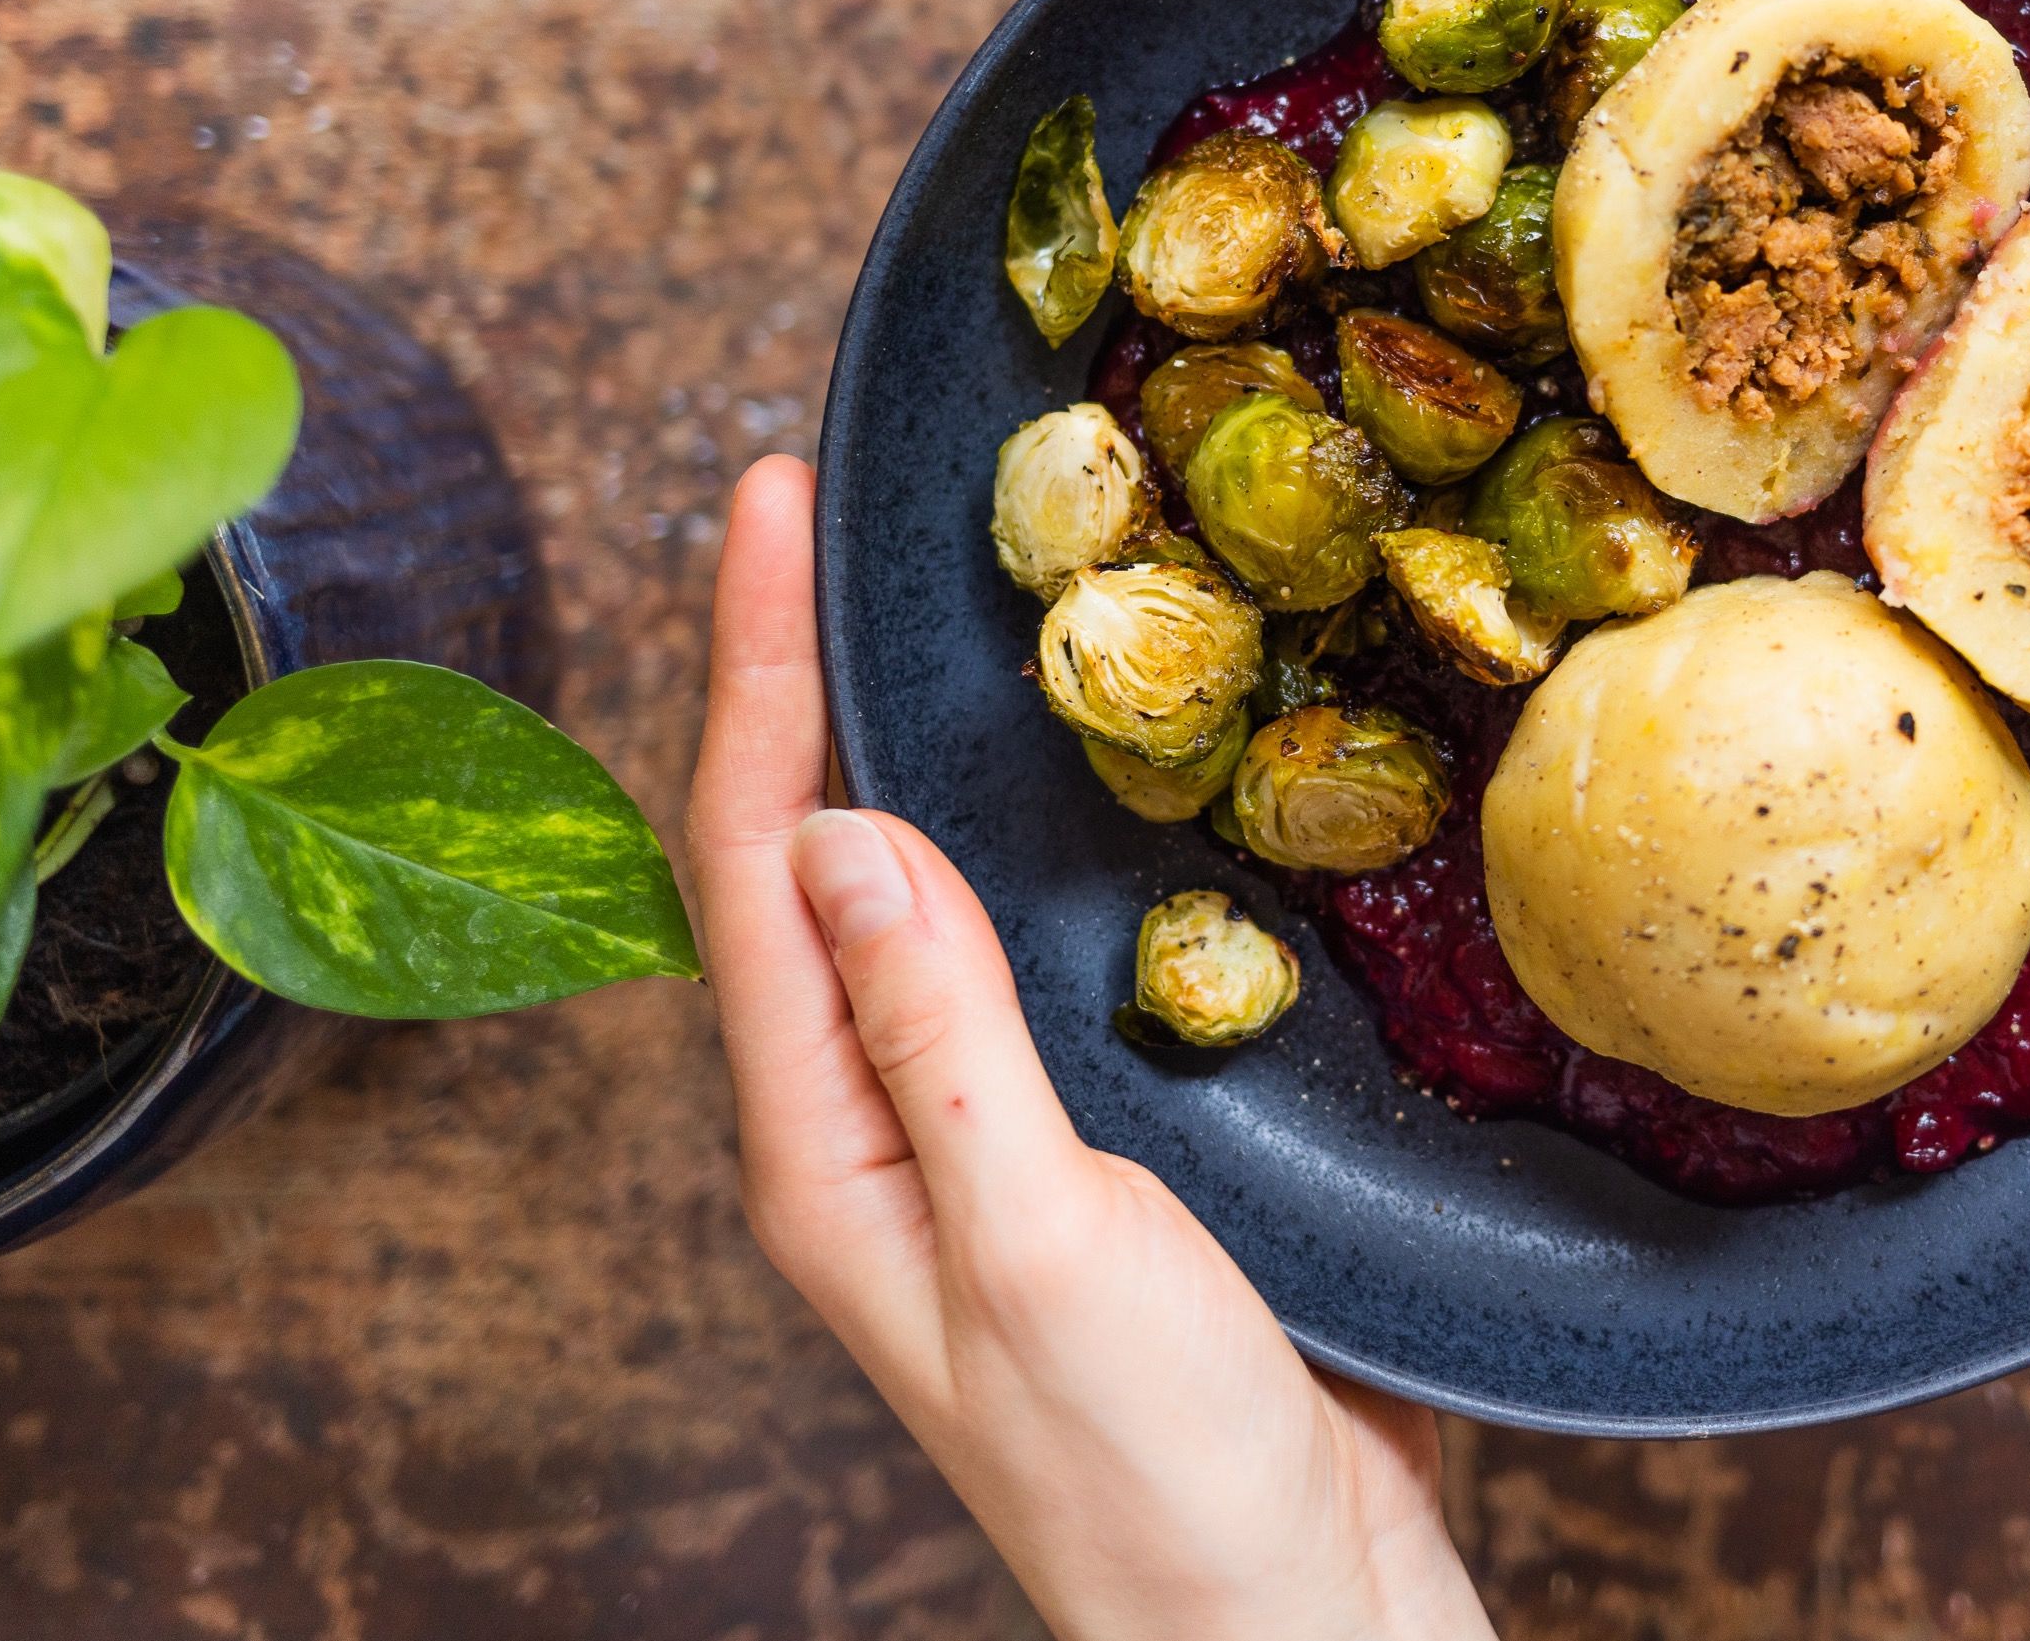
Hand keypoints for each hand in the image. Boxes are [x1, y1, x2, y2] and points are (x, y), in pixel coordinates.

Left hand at [672, 456, 1493, 1640]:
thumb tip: (840, 829)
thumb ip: (937, 1038)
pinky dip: (1015, 833)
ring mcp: (972, 1140)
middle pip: (798, 862)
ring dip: (897, 740)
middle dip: (788, 673)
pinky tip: (1070, 778)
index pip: (749, 863)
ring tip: (906, 595)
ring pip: (904, 900)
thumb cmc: (1154, 1472)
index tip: (763, 500)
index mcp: (821, 1153)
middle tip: (816, 505)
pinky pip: (1009, 956)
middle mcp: (871, 1130)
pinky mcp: (1083, 1147)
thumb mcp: (1042, 1241)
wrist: (1284, 1621)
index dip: (745, 666)